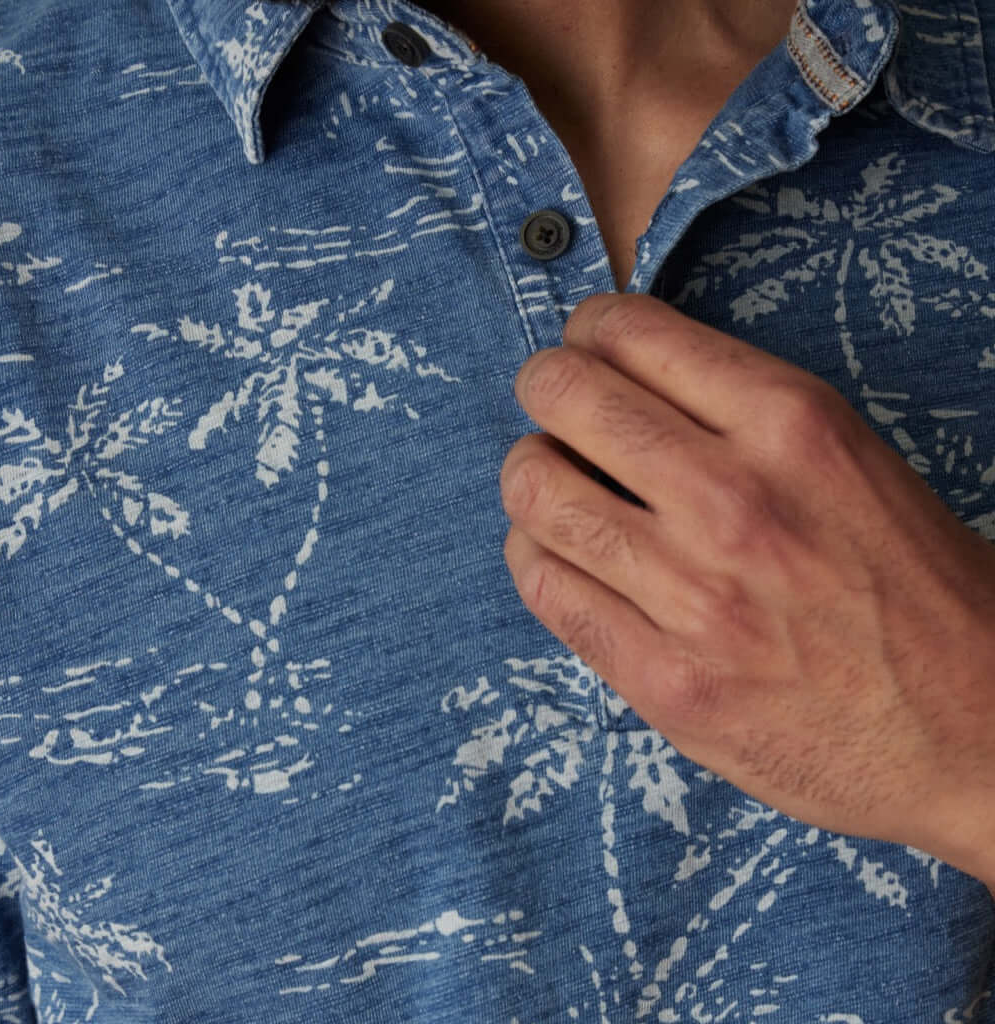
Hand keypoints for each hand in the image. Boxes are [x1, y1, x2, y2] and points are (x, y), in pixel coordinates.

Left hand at [500, 292, 994, 886]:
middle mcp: (731, 498)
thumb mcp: (853, 460)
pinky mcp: (664, 681)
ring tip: (548, 482)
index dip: (590, 330)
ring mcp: (691, 596)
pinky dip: (533, 555)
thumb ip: (741, 416)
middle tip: (550, 403)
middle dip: (543, 387)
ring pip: (535, 491)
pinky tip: (555, 553)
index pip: (633, 332)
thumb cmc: (920, 591)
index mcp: (792, 425)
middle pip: (566, 397)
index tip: (586, 346)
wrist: (976, 735)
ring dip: (528, 473)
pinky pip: (545, 588)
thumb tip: (627, 380)